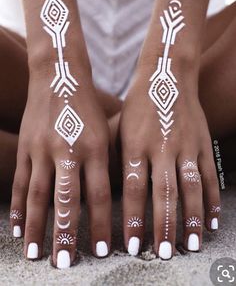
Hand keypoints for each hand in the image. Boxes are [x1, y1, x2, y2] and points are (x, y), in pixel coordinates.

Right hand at [10, 65, 110, 267]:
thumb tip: (119, 196)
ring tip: (37, 255)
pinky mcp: (27, 147)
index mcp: (95, 147)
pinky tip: (20, 228)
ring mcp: (43, 149)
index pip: (99, 195)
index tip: (101, 251)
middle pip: (66, 200)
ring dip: (38, 228)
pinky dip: (20, 207)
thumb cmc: (90, 107)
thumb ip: (110, 161)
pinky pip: (22, 182)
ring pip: (40, 195)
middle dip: (65, 235)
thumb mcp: (107, 130)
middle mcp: (69, 151)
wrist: (60, 78)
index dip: (99, 225)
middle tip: (64, 264)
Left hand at [120, 50, 219, 258]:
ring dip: (192, 218)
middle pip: (165, 193)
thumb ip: (116, 156)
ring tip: (191, 244)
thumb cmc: (138, 104)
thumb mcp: (119, 126)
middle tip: (164, 253)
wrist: (167, 77)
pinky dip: (212, 199)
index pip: (134, 188)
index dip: (133, 218)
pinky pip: (210, 175)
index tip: (132, 245)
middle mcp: (162, 147)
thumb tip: (107, 189)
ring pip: (192, 187)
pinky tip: (212, 219)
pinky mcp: (202, 142)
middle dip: (164, 225)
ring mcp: (186, 145)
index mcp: (136, 144)